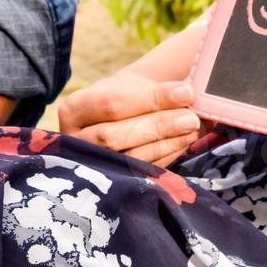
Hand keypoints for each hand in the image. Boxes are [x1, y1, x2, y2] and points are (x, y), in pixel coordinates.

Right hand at [56, 73, 203, 166]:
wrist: (121, 118)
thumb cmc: (127, 97)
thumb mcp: (135, 85)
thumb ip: (159, 90)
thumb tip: (191, 92)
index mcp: (73, 110)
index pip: (112, 105)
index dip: (152, 99)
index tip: (187, 92)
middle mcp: (74, 141)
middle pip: (115, 136)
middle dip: (157, 126)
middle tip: (192, 117)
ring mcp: (91, 166)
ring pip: (129, 158)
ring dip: (165, 143)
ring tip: (192, 126)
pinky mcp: (112, 181)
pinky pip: (140, 173)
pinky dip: (166, 156)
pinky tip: (183, 141)